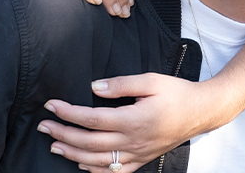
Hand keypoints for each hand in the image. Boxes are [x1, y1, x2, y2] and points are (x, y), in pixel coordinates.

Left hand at [37, 73, 217, 172]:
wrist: (201, 112)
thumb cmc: (176, 92)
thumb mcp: (150, 80)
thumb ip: (120, 84)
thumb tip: (93, 88)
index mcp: (134, 119)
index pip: (92, 119)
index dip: (68, 113)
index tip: (51, 106)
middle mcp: (133, 141)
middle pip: (89, 143)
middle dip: (62, 135)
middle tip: (43, 126)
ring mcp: (138, 154)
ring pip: (98, 161)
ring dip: (73, 154)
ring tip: (54, 146)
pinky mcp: (143, 159)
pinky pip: (115, 171)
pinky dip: (94, 170)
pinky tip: (82, 164)